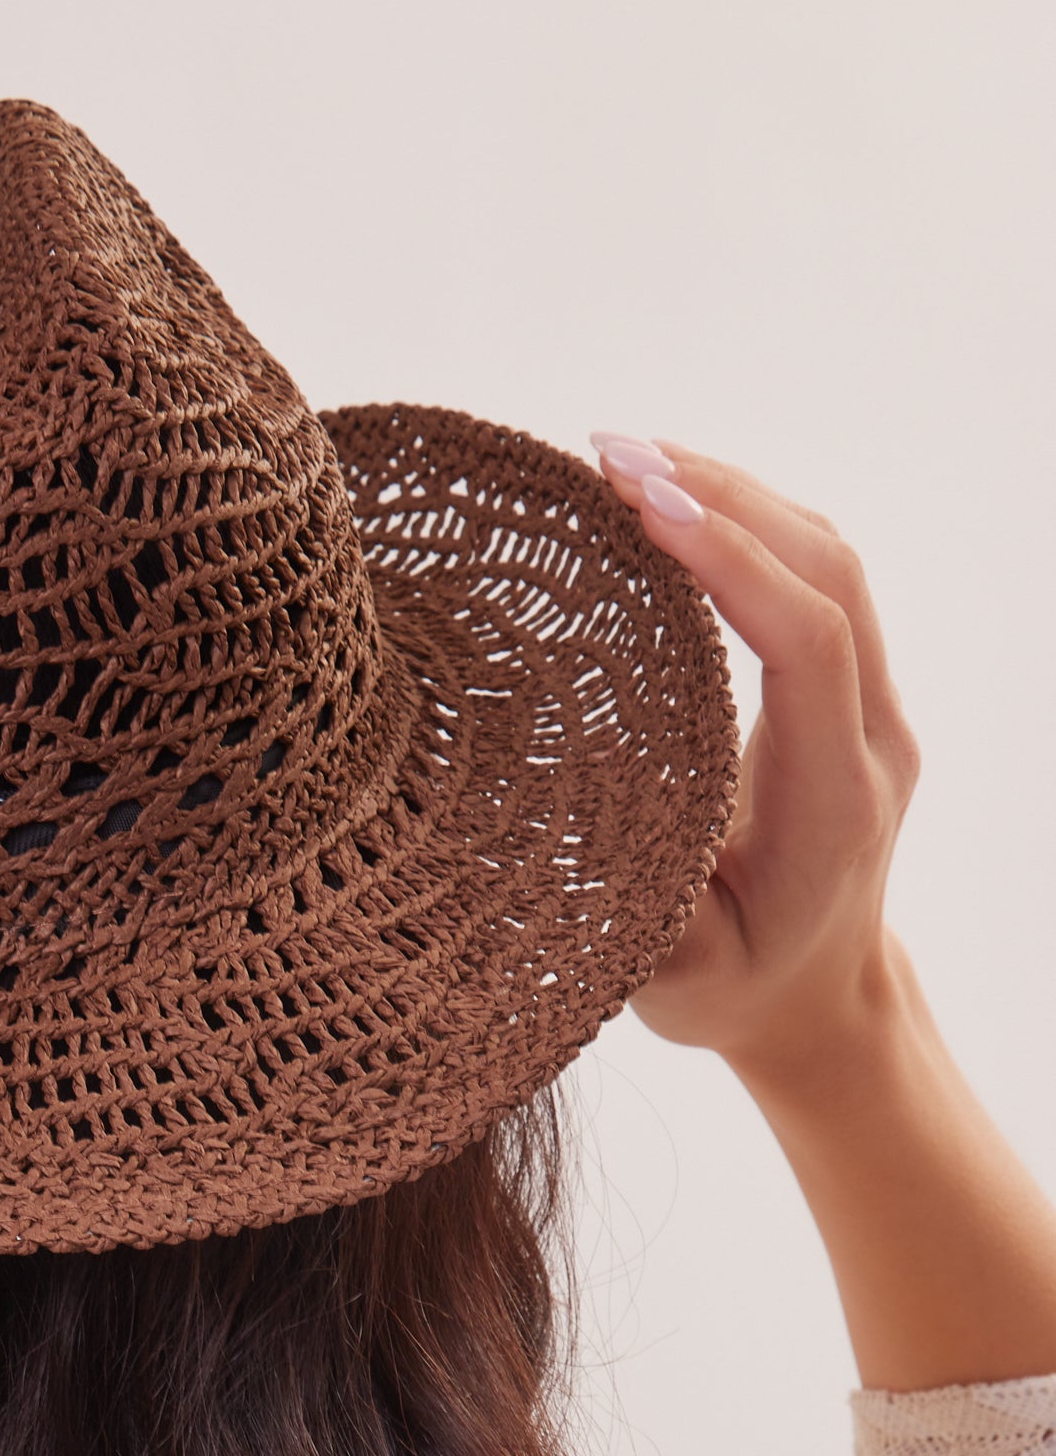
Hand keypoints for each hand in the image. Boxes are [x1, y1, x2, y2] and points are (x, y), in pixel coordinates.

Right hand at [588, 436, 919, 1094]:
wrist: (822, 1001)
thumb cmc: (742, 994)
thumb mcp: (685, 986)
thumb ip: (647, 919)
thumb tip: (583, 832)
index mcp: (836, 797)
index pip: (808, 639)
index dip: (731, 561)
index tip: (642, 507)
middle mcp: (872, 735)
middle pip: (827, 569)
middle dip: (723, 496)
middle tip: (610, 455)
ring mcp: (869, 703)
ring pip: (827, 557)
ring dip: (732, 494)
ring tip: (624, 459)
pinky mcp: (845, 689)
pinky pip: (811, 577)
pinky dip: (742, 523)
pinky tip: (667, 502)